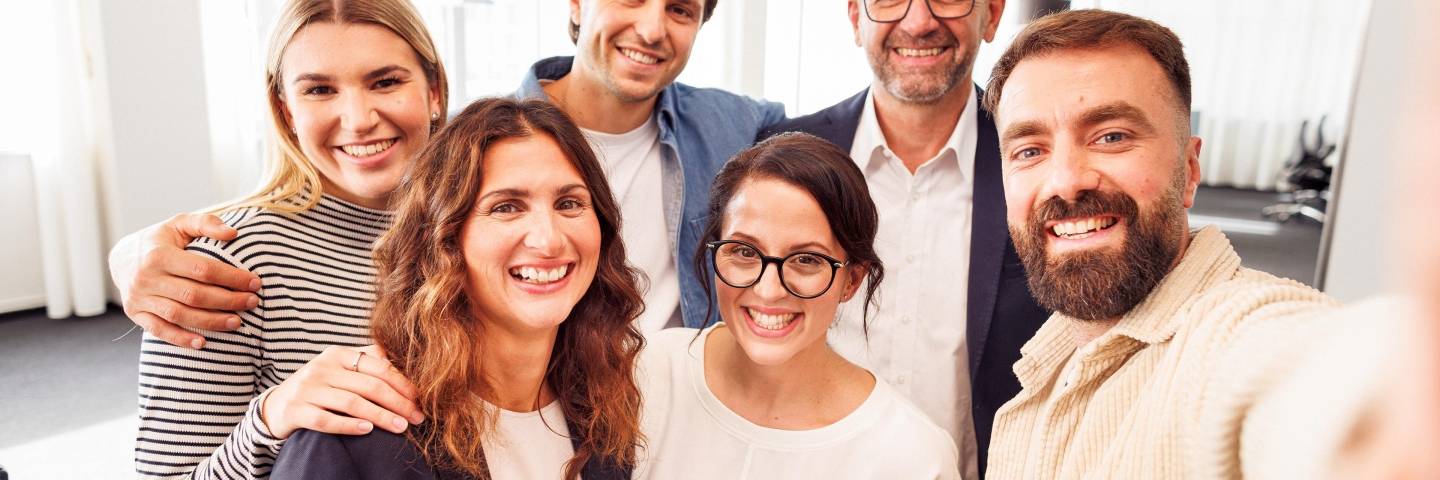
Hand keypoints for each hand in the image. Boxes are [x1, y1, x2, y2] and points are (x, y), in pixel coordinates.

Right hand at [112, 213, 261, 348]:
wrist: (121, 258)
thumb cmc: (160, 240)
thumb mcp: (179, 224)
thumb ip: (206, 223)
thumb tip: (234, 233)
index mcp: (160, 254)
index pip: (203, 270)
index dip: (232, 278)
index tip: (255, 282)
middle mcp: (147, 278)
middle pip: (194, 295)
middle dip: (227, 301)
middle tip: (252, 302)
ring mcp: (139, 298)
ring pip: (179, 314)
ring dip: (211, 322)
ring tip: (237, 322)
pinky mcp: (136, 314)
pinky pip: (159, 330)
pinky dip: (181, 339)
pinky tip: (203, 343)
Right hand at [260, 345, 424, 438]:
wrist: (276, 405)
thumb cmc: (318, 387)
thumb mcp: (339, 368)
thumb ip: (366, 361)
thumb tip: (399, 358)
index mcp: (338, 354)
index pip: (378, 367)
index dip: (402, 384)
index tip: (420, 399)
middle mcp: (322, 368)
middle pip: (369, 385)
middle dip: (398, 402)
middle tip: (417, 418)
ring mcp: (307, 389)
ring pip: (351, 402)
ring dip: (380, 416)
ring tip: (400, 427)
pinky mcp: (296, 410)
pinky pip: (326, 419)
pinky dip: (348, 425)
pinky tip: (367, 430)